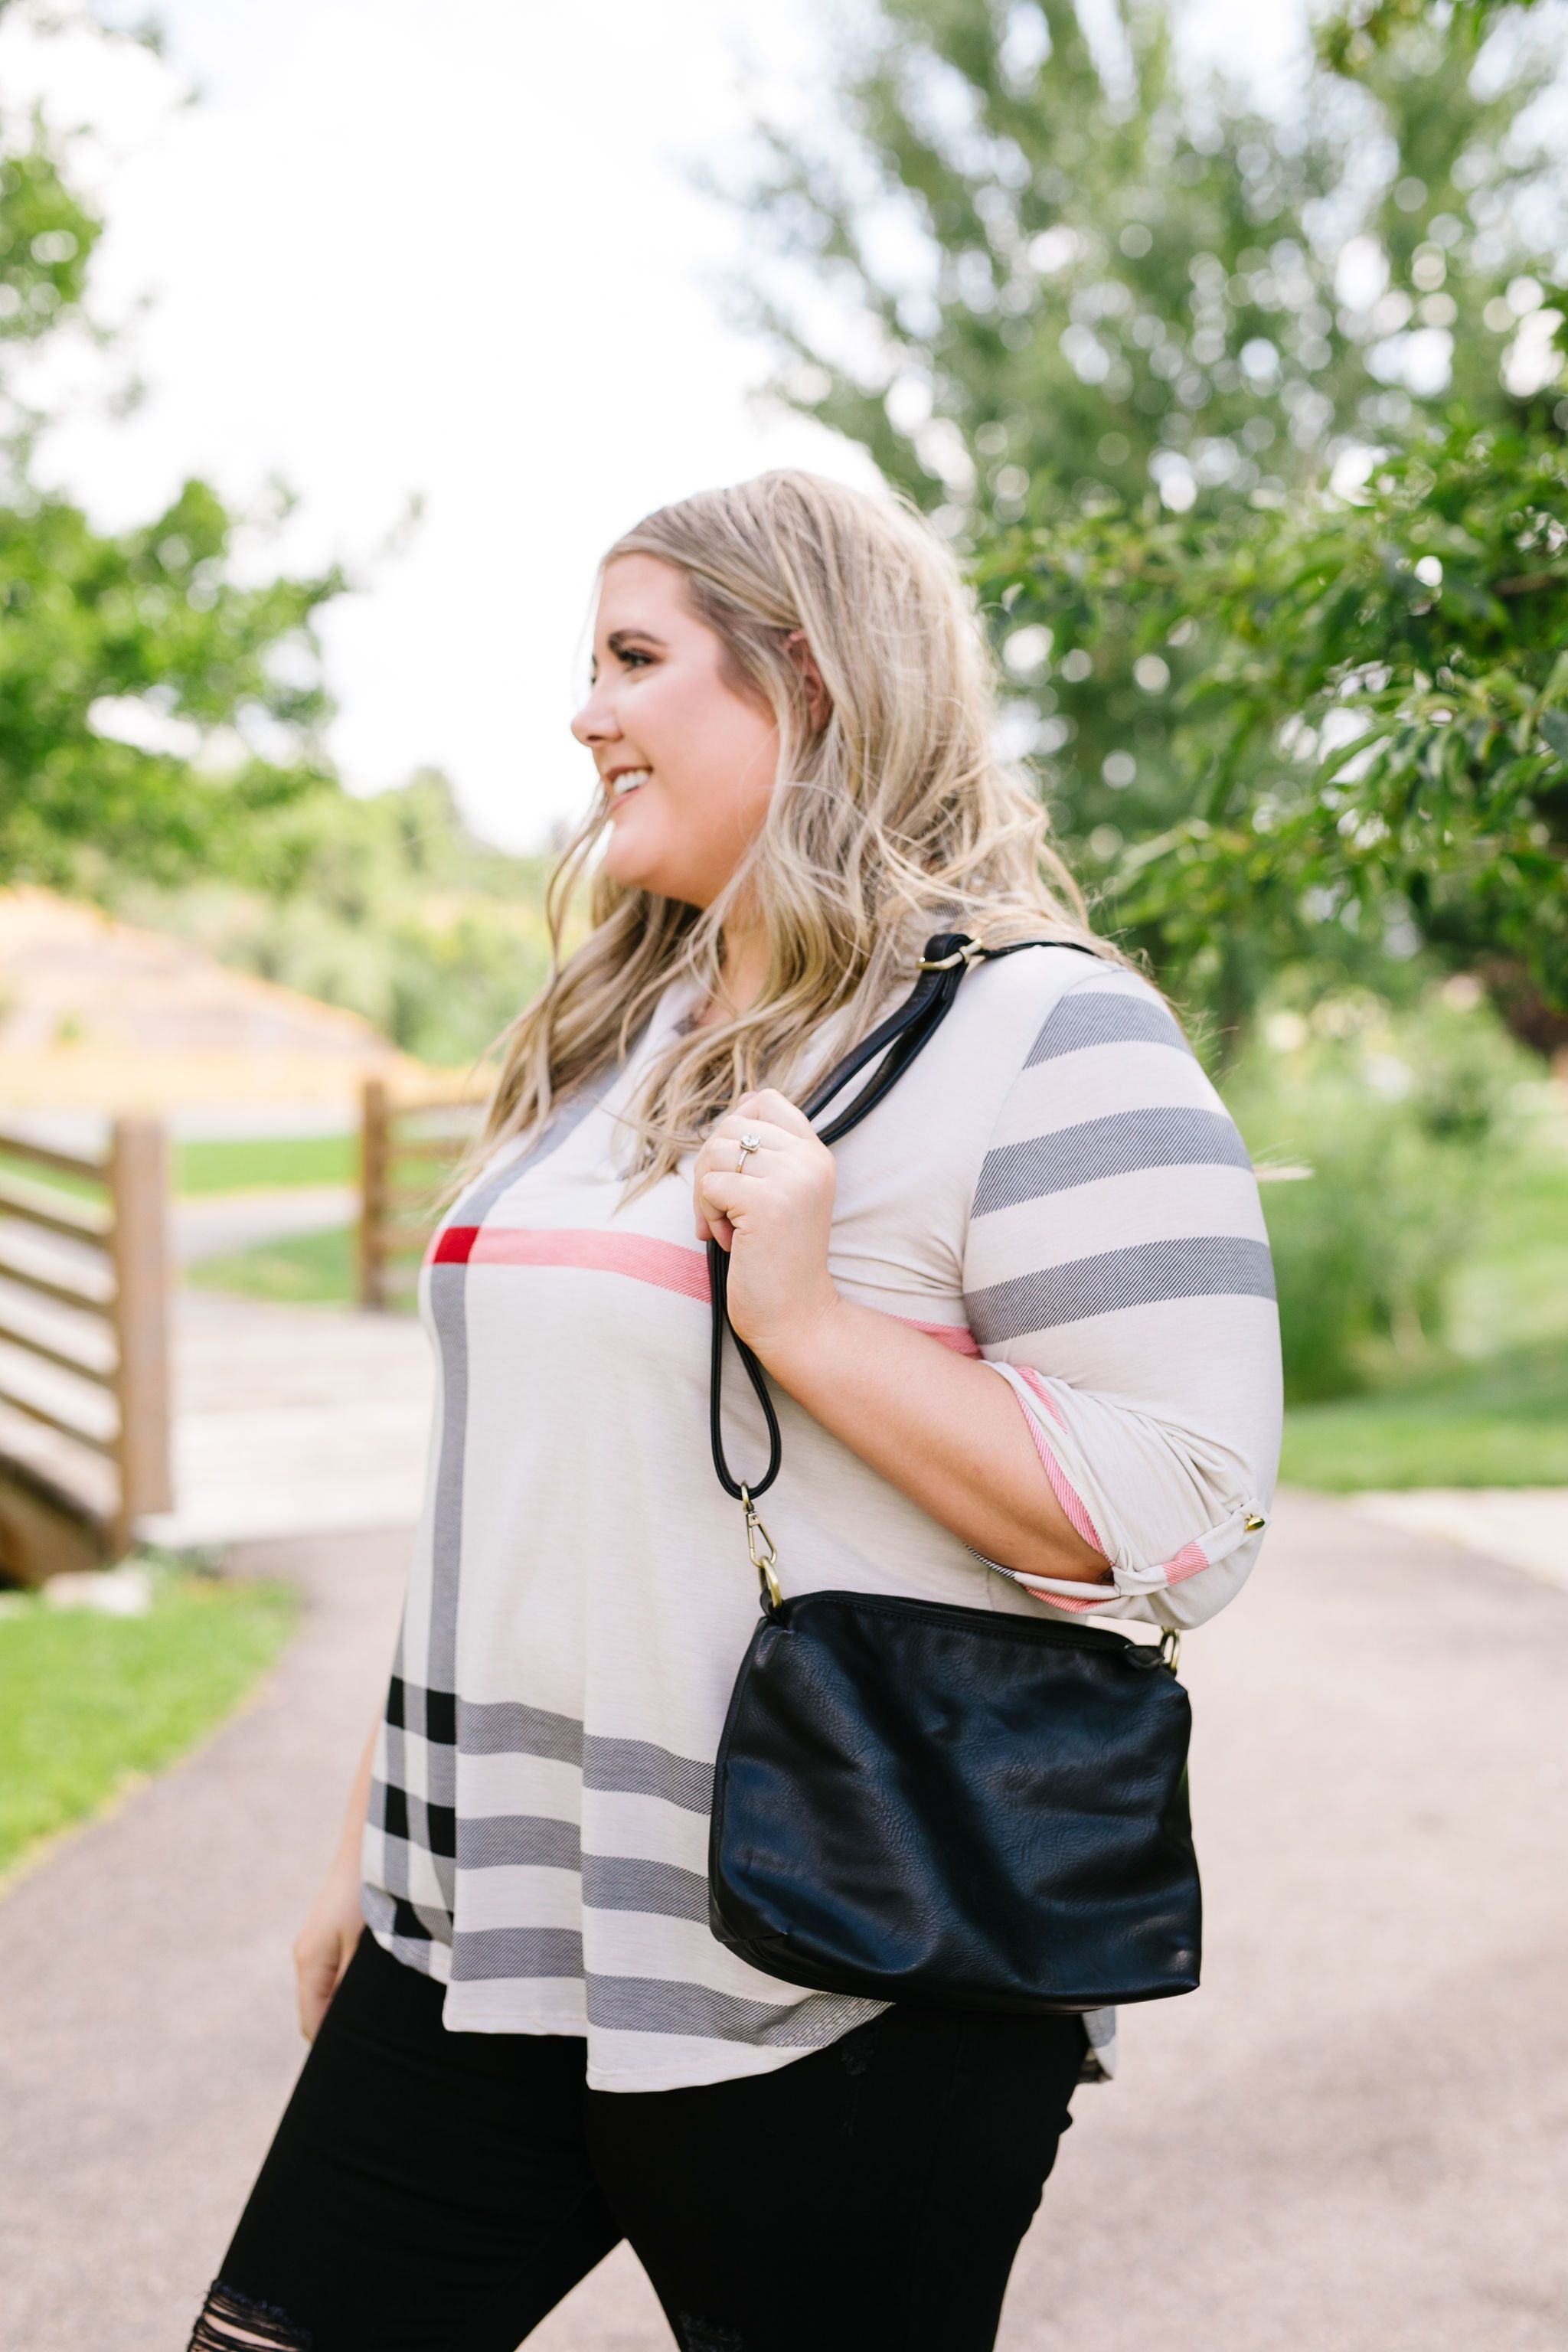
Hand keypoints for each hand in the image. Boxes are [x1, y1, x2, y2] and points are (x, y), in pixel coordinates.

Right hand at [292, 1851, 363, 2041]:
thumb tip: (350, 2028)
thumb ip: (353, 1988)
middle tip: (377, 2049)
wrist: (370, 1845)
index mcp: (310, 1964)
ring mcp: (316, 1945)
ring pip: (328, 1993)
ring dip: (348, 2008)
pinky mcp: (330, 1934)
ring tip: (381, 2023)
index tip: (362, 2064)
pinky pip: (336, 1974)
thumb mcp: (365, 1948)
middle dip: (342, 2031)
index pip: (313, 2025)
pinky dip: (352, 1987)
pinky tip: (378, 1989)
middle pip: (319, 2012)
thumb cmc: (370, 1894)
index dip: (334, 2048)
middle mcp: (307, 1957)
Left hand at [694, 1088, 840, 1360]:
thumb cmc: (777, 1260)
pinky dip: (706, 1215)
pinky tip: (728, 1241)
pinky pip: (710, 1184)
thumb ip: (764, 1151)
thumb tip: (743, 1099)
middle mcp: (810, 1159)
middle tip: (721, 1209)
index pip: (766, 1100)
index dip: (736, 1127)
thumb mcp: (778, 1193)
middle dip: (711, 1166)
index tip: (736, 1172)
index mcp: (816, 1153)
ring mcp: (792, 1179)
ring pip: (715, 1153)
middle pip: (731, 1126)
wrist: (797, 1316)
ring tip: (726, 1227)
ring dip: (706, 1193)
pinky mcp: (768, 1203)